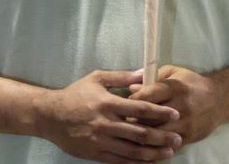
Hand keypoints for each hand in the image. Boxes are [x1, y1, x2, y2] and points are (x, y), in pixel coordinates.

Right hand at [38, 70, 181, 162]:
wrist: (50, 116)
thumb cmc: (75, 95)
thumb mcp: (96, 79)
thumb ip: (121, 77)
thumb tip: (144, 73)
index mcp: (108, 103)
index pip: (140, 109)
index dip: (160, 112)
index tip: (175, 114)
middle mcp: (106, 124)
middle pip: (141, 133)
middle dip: (162, 136)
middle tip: (178, 138)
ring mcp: (101, 141)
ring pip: (133, 150)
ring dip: (154, 153)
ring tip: (169, 152)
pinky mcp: (96, 154)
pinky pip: (121, 161)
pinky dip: (137, 163)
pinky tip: (149, 162)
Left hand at [129, 65, 224, 146]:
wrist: (219, 99)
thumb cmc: (190, 83)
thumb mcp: (172, 72)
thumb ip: (151, 78)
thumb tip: (131, 87)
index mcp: (174, 87)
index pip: (148, 95)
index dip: (133, 100)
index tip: (124, 103)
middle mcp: (181, 106)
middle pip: (150, 117)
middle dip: (134, 120)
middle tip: (122, 120)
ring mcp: (186, 124)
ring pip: (158, 134)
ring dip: (143, 134)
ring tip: (131, 133)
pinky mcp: (189, 137)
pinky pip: (168, 145)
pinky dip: (155, 146)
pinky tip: (145, 144)